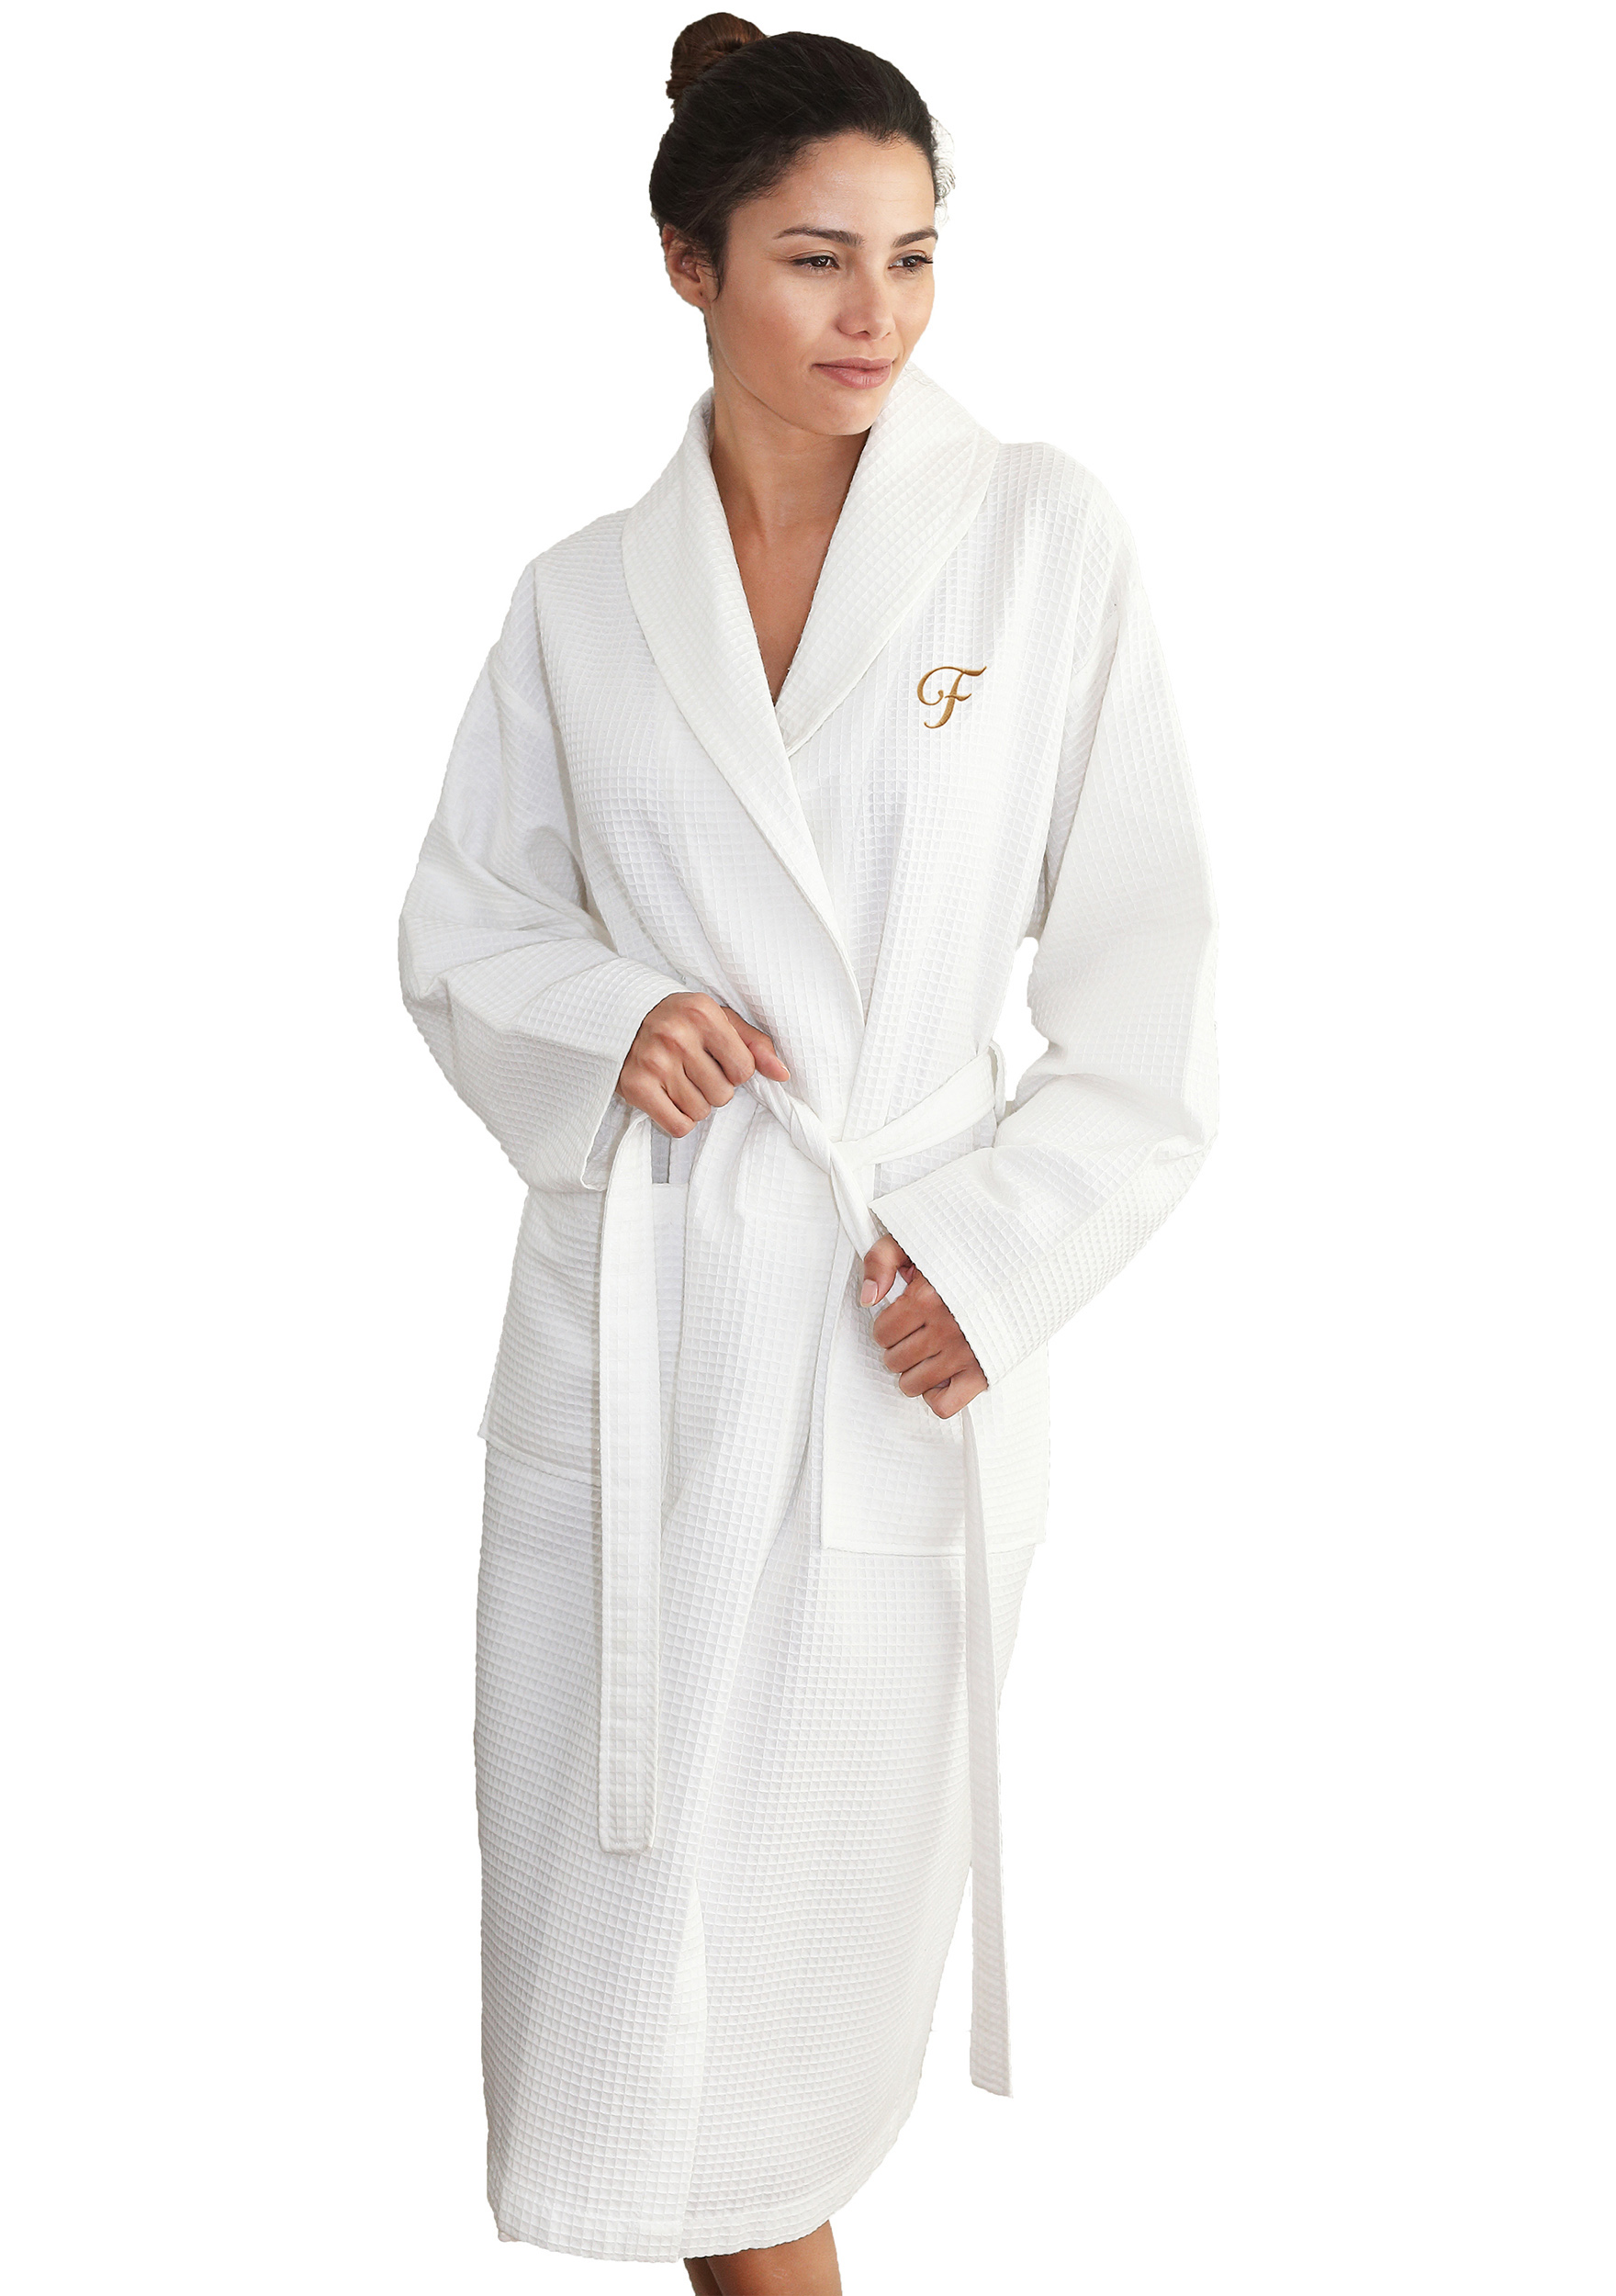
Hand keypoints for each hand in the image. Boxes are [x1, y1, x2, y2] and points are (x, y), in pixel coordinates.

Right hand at [617, 994, 789, 1139]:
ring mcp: (654, 1062)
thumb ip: (754, 1044)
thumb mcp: (718, 1020)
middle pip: (722, 1095)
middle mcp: (677, 1036)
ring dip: (695, 1104)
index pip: (744, 1069)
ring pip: (701, 1112)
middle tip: (693, 1071)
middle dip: (713, 1089)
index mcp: (702, 1014)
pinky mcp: (636, 1087)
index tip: (717, 1060)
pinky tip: (669, 1098)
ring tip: (679, 1081)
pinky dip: (678, 1120)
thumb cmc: (678, 1021)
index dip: (736, 1071)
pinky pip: (678, 1126)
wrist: (620, 1019)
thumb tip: (782, 1074)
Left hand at [860, 1236, 986, 1419]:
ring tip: (928, 1352)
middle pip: (894, 1360)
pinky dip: (936, 1395)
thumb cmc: (966, 1254)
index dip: (887, 1326)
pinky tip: (941, 1375)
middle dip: (899, 1348)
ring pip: (912, 1385)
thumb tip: (868, 1298)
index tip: (902, 1318)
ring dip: (913, 1371)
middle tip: (917, 1333)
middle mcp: (944, 1329)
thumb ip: (882, 1259)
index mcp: (926, 1297)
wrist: (1022, 1265)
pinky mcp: (983, 1374)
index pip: (881, 1333)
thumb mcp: (916, 1241)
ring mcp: (964, 1354)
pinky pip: (944, 1405)